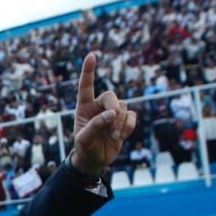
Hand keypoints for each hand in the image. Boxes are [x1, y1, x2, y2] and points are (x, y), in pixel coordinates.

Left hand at [70, 53, 136, 176]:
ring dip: (119, 122)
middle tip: (111, 122)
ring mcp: (112, 113)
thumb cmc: (85, 148)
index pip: (86, 86)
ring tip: (113, 136)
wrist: (95, 160)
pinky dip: (128, 126)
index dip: (89, 71)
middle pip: (111, 95)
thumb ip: (95, 125)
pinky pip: (132, 115)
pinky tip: (121, 136)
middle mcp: (98, 106)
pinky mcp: (123, 120)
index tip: (91, 55)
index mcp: (84, 107)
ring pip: (122, 107)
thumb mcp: (84, 139)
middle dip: (113, 108)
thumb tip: (112, 114)